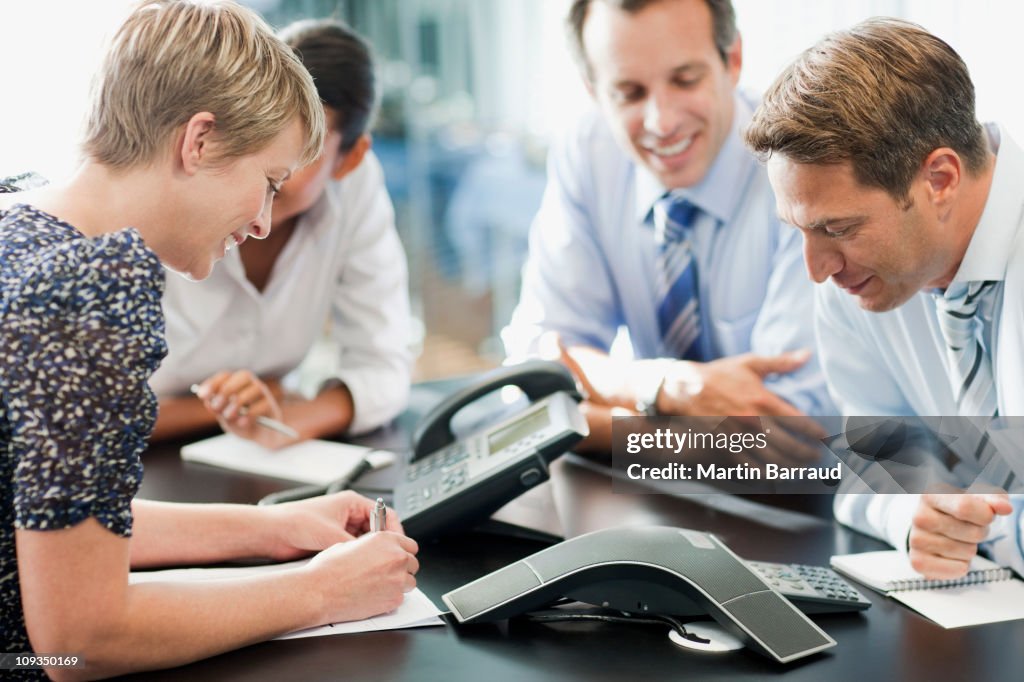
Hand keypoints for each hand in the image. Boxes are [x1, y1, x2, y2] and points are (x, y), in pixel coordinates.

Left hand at [194, 370, 293, 448]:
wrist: (259, 436)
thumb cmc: (240, 422)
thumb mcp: (224, 417)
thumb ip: (216, 409)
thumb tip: (207, 401)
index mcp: (236, 383)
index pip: (225, 376)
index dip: (213, 383)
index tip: (202, 396)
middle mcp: (251, 384)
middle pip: (243, 376)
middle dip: (227, 390)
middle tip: (217, 406)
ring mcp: (263, 394)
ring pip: (253, 389)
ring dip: (237, 403)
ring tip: (229, 416)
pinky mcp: (271, 406)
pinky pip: (261, 405)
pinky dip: (250, 415)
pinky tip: (242, 423)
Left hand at [264, 490, 405, 560]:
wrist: (271, 533)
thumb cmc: (295, 521)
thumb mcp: (332, 534)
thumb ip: (355, 546)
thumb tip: (373, 557)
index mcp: (352, 502)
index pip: (385, 514)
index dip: (394, 531)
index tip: (398, 546)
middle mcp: (348, 514)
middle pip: (377, 529)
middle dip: (382, 544)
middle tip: (386, 559)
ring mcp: (341, 528)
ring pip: (365, 542)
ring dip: (369, 552)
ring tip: (372, 565)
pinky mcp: (333, 541)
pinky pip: (353, 550)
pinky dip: (357, 558)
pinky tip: (358, 567)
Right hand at [304, 531, 419, 622]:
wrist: (319, 592)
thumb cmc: (328, 569)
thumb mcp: (350, 544)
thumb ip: (372, 546)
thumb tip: (377, 550)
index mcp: (385, 540)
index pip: (410, 545)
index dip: (403, 551)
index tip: (398, 556)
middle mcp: (395, 557)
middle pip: (413, 563)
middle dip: (402, 568)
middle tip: (387, 573)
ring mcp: (397, 580)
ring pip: (410, 582)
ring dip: (399, 584)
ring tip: (379, 586)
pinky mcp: (394, 599)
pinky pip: (401, 598)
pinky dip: (391, 598)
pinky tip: (374, 596)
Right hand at [659, 351, 823, 463]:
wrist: (685, 389)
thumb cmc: (719, 375)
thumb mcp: (750, 364)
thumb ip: (780, 362)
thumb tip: (807, 355)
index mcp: (762, 401)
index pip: (799, 422)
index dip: (816, 433)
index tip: (824, 437)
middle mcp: (753, 422)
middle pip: (790, 446)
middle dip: (808, 454)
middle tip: (817, 456)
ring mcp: (739, 438)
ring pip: (773, 460)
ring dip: (792, 467)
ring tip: (802, 468)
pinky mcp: (726, 447)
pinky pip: (750, 468)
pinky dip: (766, 475)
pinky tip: (776, 476)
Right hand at [909, 492, 1012, 578]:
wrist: (934, 525)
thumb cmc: (958, 509)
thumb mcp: (977, 497)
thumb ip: (994, 498)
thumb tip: (1004, 508)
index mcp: (930, 495)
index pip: (965, 507)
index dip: (985, 515)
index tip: (984, 514)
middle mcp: (918, 517)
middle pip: (972, 533)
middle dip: (980, 533)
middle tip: (968, 528)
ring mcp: (916, 540)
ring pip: (966, 552)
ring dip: (971, 549)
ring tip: (958, 540)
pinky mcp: (918, 561)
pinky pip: (955, 570)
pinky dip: (962, 566)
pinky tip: (953, 556)